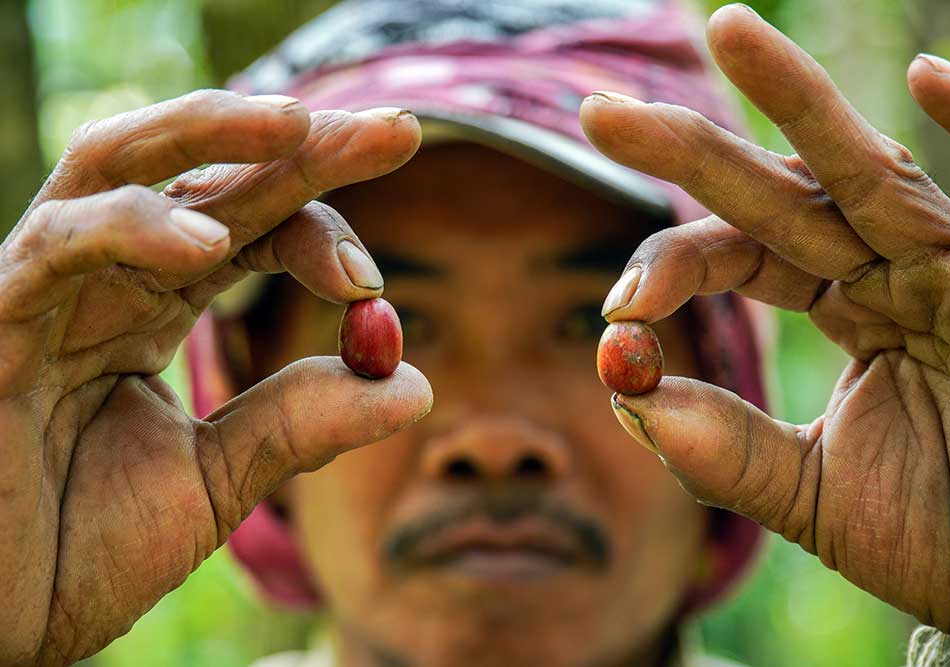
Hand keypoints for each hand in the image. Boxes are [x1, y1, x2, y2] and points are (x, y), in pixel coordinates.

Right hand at [0, 90, 431, 664]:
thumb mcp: (217, 479)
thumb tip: (417, 385)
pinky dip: (132, 228)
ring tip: (300, 127)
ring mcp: (45, 288)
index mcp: (154, 306)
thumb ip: (301, 423)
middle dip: (299, 144)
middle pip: (206, 175)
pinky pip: (59, 244)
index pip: (251, 229)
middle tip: (396, 128)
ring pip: (117, 165)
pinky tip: (210, 244)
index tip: (371, 282)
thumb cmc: (79, 549)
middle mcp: (105, 280)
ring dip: (212, 133)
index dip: (321, 233)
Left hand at [580, 4, 949, 647]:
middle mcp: (899, 275)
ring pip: (870, 172)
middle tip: (596, 112)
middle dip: (690, 152)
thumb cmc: (948, 537)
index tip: (616, 305)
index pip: (744, 251)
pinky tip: (933, 80)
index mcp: (851, 311)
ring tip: (728, 30)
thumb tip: (630, 394)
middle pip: (780, 194)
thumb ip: (724, 452)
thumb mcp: (813, 498)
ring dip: (797, 101)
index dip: (674, 263)